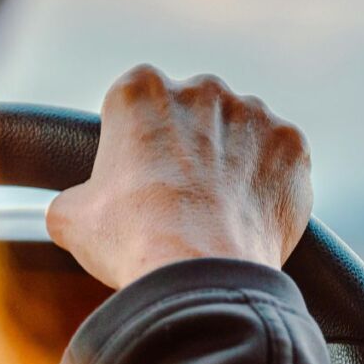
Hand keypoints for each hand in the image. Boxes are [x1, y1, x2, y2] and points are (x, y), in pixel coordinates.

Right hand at [46, 65, 312, 288]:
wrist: (201, 275)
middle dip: (190, 148)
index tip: (141, 179)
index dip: (138, 145)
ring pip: (242, 134)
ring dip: (234, 162)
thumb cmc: (131, 241)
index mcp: (140, 91)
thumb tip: (76, 208)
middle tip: (182, 200)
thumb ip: (72, 197)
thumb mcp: (71, 219)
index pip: (138, 105)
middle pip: (194, 114)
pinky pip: (281, 160)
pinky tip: (252, 217)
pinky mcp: (292, 145)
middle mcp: (201, 89)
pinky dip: (270, 183)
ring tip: (220, 213)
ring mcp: (253, 114)